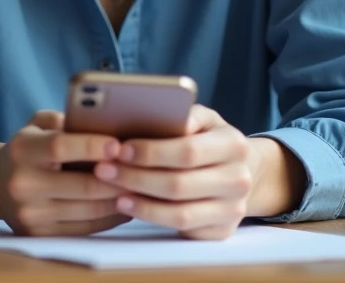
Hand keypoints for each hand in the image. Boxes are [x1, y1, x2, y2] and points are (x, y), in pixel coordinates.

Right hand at [0, 110, 132, 235]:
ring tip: (141, 187)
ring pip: (90, 210)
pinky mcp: (41, 235)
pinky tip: (126, 204)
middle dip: (119, 178)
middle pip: (83, 185)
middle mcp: (22, 184)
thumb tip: (106, 122)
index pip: (60, 148)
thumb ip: (65, 121)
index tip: (119, 144)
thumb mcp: (38, 126)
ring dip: (120, 199)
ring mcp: (31, 214)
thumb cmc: (30, 149)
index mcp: (22, 151)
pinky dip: (111, 217)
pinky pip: (87, 228)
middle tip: (145, 170)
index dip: (92, 146)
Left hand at [92, 105, 253, 239]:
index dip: (151, 153)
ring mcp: (233, 209)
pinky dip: (153, 218)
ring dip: (141, 203)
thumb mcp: (201, 119)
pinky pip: (183, 229)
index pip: (187, 151)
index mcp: (234, 144)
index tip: (120, 149)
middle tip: (104, 170)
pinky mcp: (223, 231)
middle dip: (136, 178)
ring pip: (180, 213)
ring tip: (113, 193)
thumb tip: (157, 113)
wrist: (238, 169)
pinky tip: (132, 206)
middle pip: (179, 184)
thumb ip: (182, 114)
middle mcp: (239, 179)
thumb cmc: (207, 139)